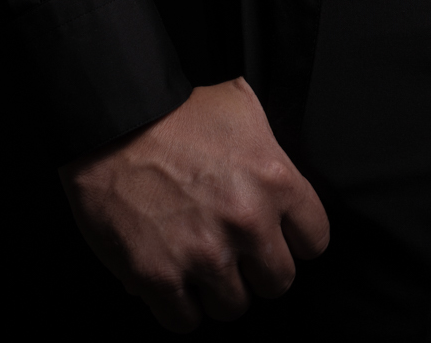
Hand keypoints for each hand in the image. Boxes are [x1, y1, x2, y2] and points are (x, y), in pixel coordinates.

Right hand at [60, 77, 329, 331]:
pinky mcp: (158, 277)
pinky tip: (173, 279)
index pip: (314, 240)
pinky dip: (179, 306)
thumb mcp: (243, 109)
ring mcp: (203, 255)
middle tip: (237, 252)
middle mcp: (247, 223)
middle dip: (258, 270)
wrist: (116, 119)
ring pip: (233, 307)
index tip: (277, 236)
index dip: (294, 239)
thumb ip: (270, 151)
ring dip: (218, 290)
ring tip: (201, 264)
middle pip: (277, 282)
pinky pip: (184, 321)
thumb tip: (278, 188)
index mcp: (274, 181)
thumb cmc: (180, 108)